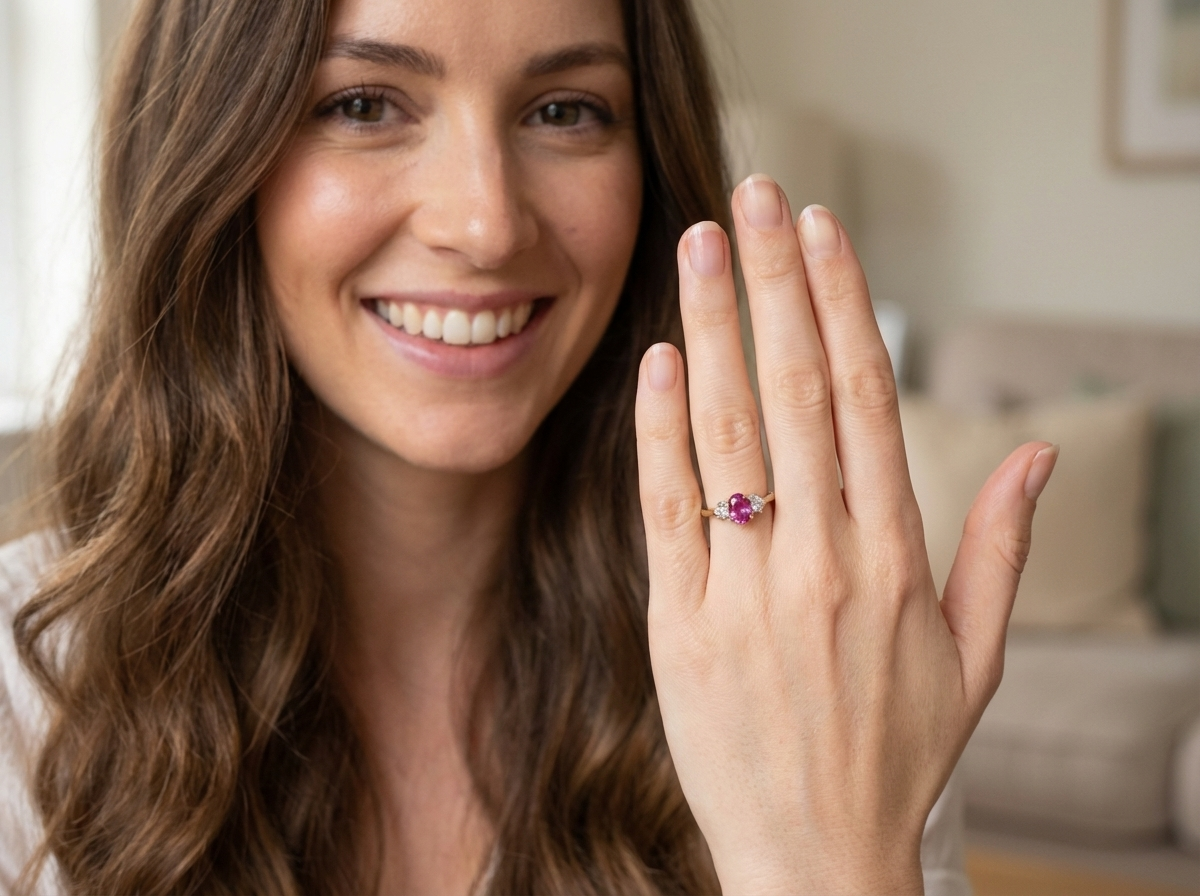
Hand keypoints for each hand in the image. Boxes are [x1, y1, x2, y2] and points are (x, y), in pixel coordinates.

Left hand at [634, 175, 1057, 894]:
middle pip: (797, 391)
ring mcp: (745, 591)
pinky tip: (657, 360)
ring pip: (728, 433)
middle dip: (774, 281)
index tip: (821, 230)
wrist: (816, 856)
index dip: (843, 303)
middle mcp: (823, 561)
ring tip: (697, 247)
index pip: (867, 398)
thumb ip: (1002, 550)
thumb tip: (1036, 455)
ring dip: (712, 329)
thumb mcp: (976, 658)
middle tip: (754, 196)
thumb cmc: (897, 752)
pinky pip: (668, 509)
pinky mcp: (678, 625)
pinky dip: (659, 429)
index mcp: (897, 560)